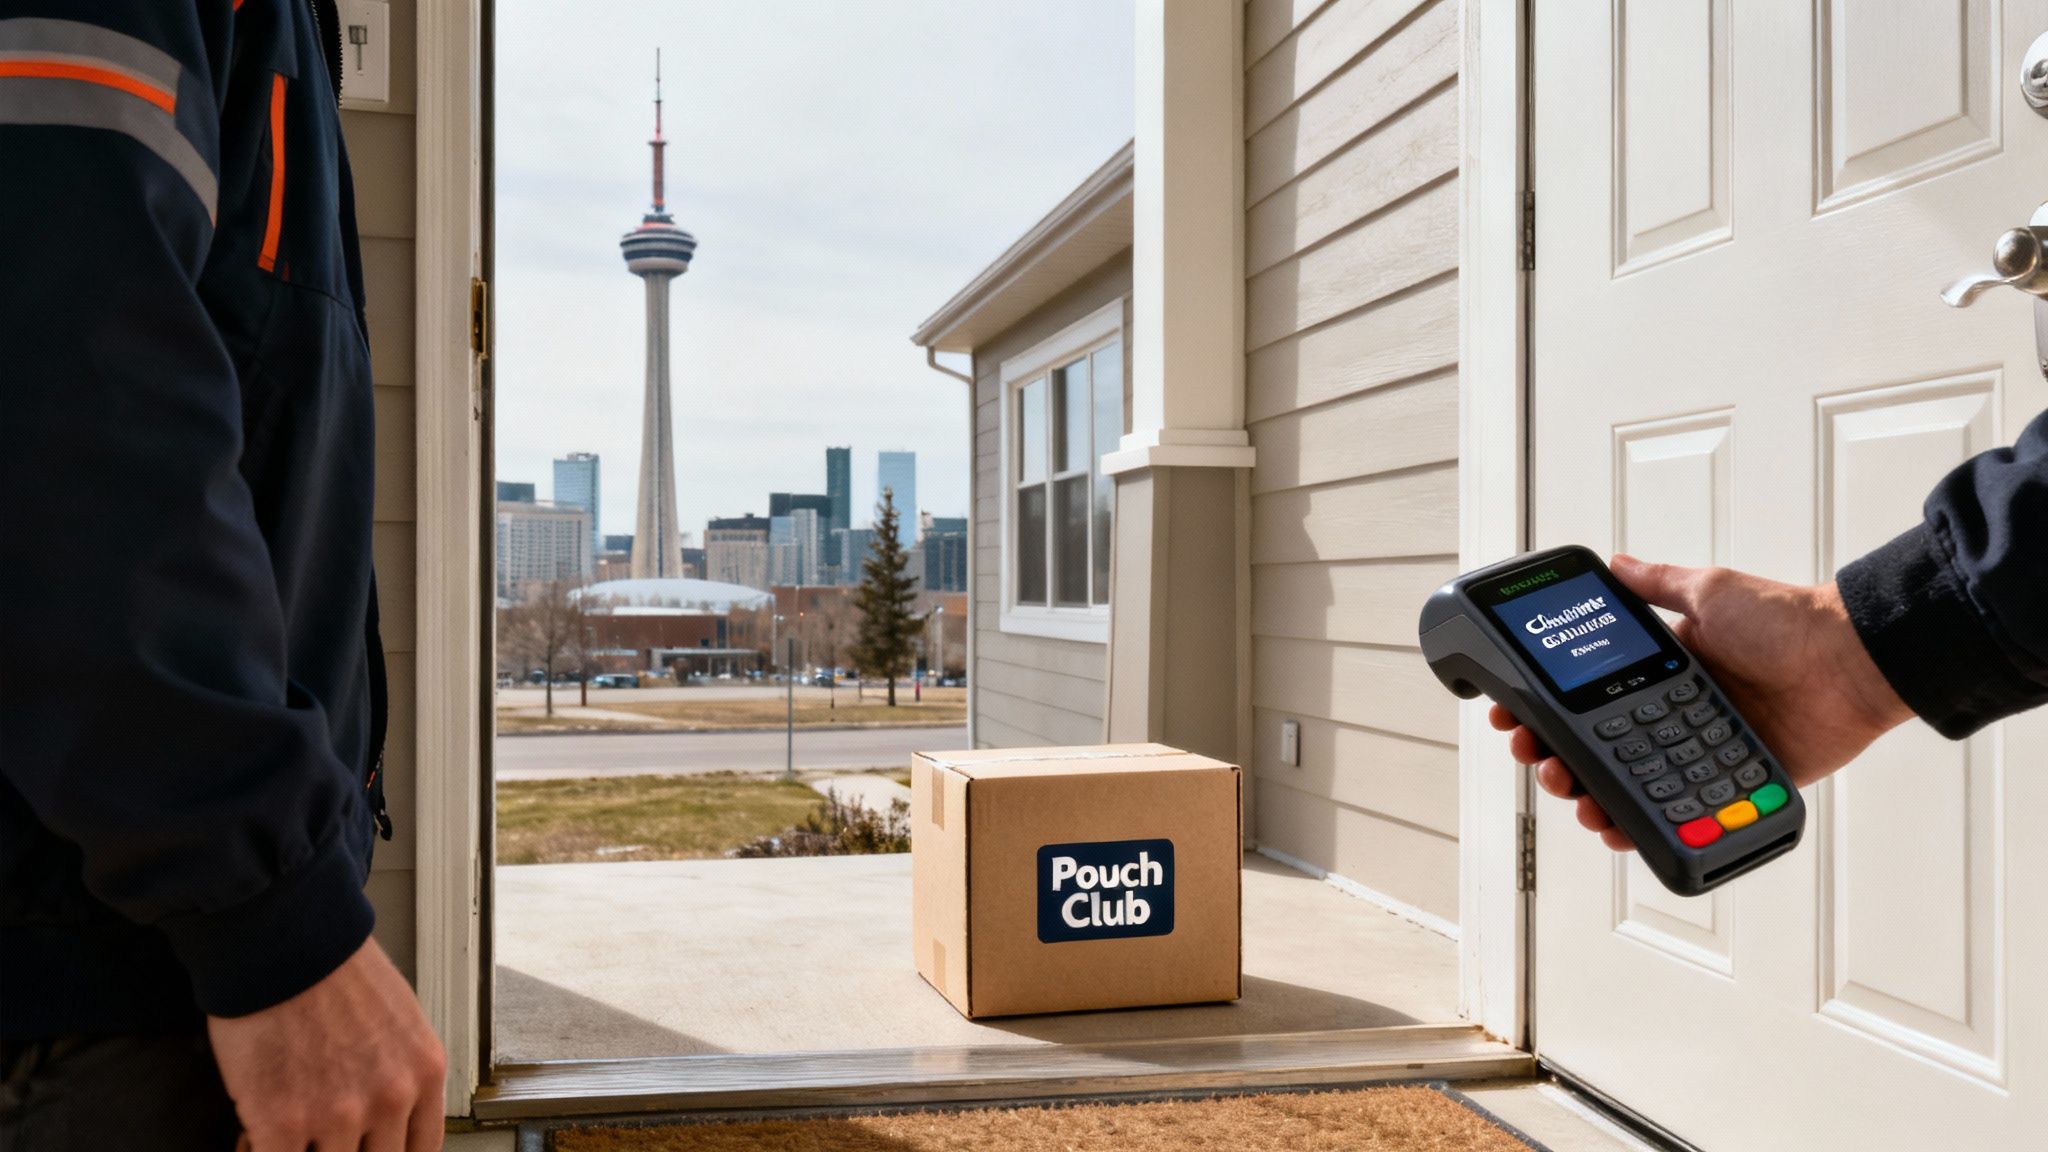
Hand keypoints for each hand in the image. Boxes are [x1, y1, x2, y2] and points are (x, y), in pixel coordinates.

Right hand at [208, 937, 445, 1151]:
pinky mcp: (282, 1123)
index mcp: (424, 1073)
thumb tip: (388, 1112)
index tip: (371, 1151)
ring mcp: (338, 1116)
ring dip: (301, 1149)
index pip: (421, 1150)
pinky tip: (254, 1137)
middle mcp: (390, 1099)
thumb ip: (400, 1071)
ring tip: (286, 1129)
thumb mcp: (400, 1019)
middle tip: (321, 1137)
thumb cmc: (333, 969)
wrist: (283, 943)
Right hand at [1491, 554, 1912, 851]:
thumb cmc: (1789, 619)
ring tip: (1572, 792)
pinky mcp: (1728, 786)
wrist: (1852, 661)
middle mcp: (1672, 715)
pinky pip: (1676, 814)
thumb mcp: (1711, 589)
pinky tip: (1612, 826)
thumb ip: (1659, 583)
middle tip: (1536, 755)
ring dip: (1587, 794)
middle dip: (1554, 755)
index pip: (1588, 695)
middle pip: (1595, 747)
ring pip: (1625, 785)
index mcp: (1664, 672)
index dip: (1546, 706)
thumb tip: (1615, 562)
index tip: (1514, 713)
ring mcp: (1697, 753)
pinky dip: (1640, 827)